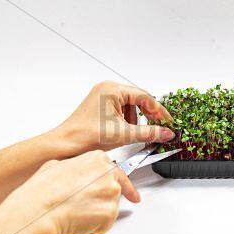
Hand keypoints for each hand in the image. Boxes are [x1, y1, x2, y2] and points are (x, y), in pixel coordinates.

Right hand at [20, 150, 137, 233]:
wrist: (38, 212)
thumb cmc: (42, 191)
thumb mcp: (55, 165)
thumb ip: (73, 166)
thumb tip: (71, 170)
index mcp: (97, 159)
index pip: (116, 171)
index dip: (119, 184)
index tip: (132, 193)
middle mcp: (109, 174)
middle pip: (113, 190)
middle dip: (101, 201)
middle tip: (83, 207)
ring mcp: (111, 193)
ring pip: (109, 208)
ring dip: (95, 215)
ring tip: (74, 212)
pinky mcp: (110, 213)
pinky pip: (105, 224)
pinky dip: (93, 228)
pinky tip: (77, 222)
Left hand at [53, 81, 174, 154]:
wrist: (66, 145)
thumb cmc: (86, 136)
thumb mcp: (124, 134)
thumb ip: (149, 133)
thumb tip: (165, 132)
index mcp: (112, 89)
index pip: (145, 97)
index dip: (159, 111)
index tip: (167, 122)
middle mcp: (107, 89)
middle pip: (138, 99)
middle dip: (148, 115)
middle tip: (158, 128)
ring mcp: (103, 96)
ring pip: (130, 105)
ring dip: (136, 119)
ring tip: (133, 133)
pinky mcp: (100, 105)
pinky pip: (121, 109)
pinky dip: (127, 120)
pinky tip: (124, 131)